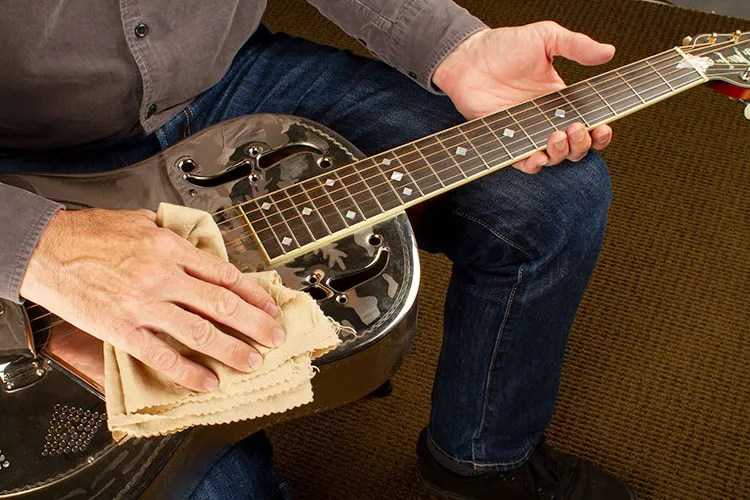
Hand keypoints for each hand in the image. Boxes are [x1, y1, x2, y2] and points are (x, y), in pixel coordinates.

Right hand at [20, 208, 282, 391]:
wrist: (43, 247)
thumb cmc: (89, 233)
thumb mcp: (140, 221)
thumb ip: (172, 238)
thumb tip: (198, 250)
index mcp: (170, 248)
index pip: (224, 273)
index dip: (252, 293)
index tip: (268, 306)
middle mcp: (162, 276)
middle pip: (222, 304)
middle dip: (255, 324)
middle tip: (275, 336)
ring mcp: (143, 305)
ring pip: (200, 332)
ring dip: (232, 350)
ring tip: (252, 361)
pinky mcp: (122, 329)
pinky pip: (161, 355)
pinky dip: (188, 373)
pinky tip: (207, 383)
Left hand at [433, 21, 615, 173]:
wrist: (468, 59)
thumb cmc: (504, 47)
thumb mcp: (545, 38)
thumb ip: (576, 45)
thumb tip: (608, 51)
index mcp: (561, 100)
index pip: (591, 122)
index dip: (601, 131)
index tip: (604, 126)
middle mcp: (547, 120)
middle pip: (576, 146)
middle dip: (582, 143)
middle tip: (576, 128)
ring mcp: (527, 132)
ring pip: (554, 157)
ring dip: (561, 153)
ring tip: (556, 136)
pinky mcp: (506, 142)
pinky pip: (523, 163)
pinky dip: (533, 165)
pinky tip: (537, 156)